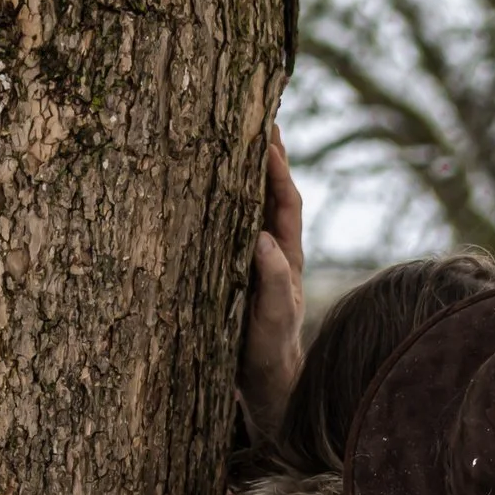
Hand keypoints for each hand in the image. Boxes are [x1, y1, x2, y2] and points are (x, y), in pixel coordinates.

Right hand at [238, 126, 304, 441]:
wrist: (263, 382)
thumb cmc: (268, 352)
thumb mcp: (271, 319)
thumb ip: (272, 282)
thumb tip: (263, 238)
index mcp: (288, 256)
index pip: (286, 201)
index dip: (278, 168)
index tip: (267, 134)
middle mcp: (274, 250)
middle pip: (272, 192)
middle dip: (265, 154)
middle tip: (255, 111)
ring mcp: (255, 258)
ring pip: (253, 205)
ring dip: (245, 171)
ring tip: (230, 133)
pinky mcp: (236, 269)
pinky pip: (232, 224)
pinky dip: (224, 199)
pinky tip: (207, 183)